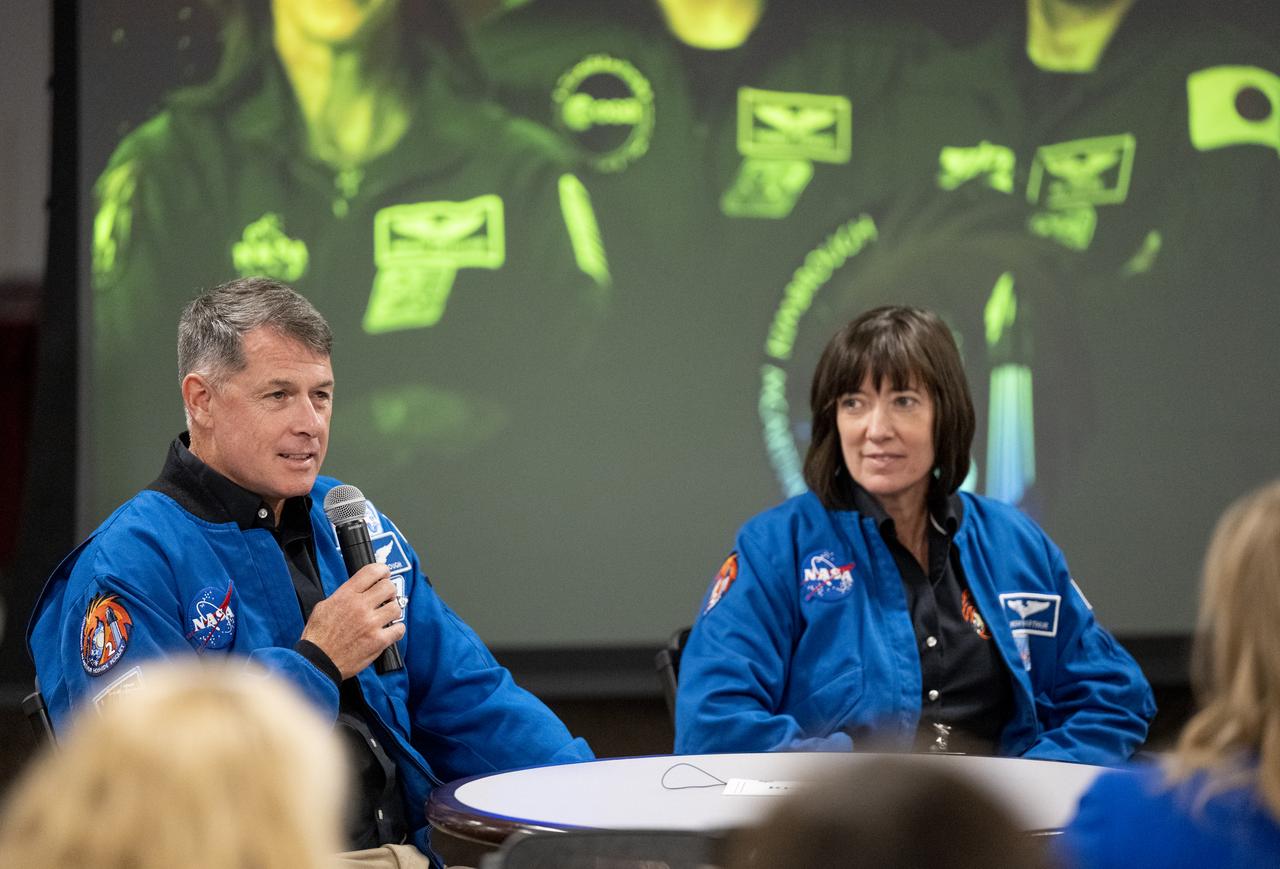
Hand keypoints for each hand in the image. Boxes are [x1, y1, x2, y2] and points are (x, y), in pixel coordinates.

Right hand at [300, 563, 405, 679]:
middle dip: (389, 590)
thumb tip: (357, 589)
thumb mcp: (324, 607)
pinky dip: (397, 629)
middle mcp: (360, 606)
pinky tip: (390, 630)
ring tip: (386, 615)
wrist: (318, 662)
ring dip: (393, 610)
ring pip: (396, 607)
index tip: (384, 573)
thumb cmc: (318, 637)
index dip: (382, 570)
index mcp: (346, 595)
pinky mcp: (378, 641)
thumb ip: (343, 595)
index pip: (371, 571)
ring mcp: (371, 624)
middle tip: (386, 597)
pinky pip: (399, 629)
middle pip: (388, 586)